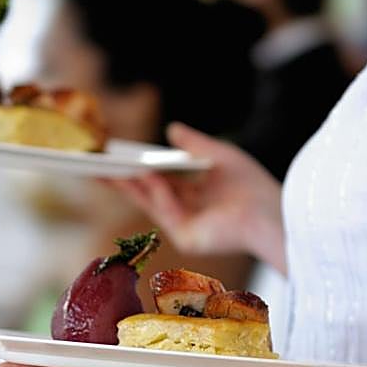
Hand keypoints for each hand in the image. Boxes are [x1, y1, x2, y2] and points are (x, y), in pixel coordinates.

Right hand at [110, 122, 285, 271]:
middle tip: (95, 165)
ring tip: (109, 165)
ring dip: (129, 185)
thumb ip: (195, 143)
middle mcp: (188, 211)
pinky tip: (144, 173)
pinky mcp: (186, 238)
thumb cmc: (253, 186)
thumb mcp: (219, 155)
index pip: (160, 180)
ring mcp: (185, 226)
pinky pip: (165, 211)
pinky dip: (155, 191)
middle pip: (147, 194)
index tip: (115, 157)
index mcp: (196, 194)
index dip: (137, 169)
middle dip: (121, 180)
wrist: (272, 214)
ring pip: (150, 203)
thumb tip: (171, 128)